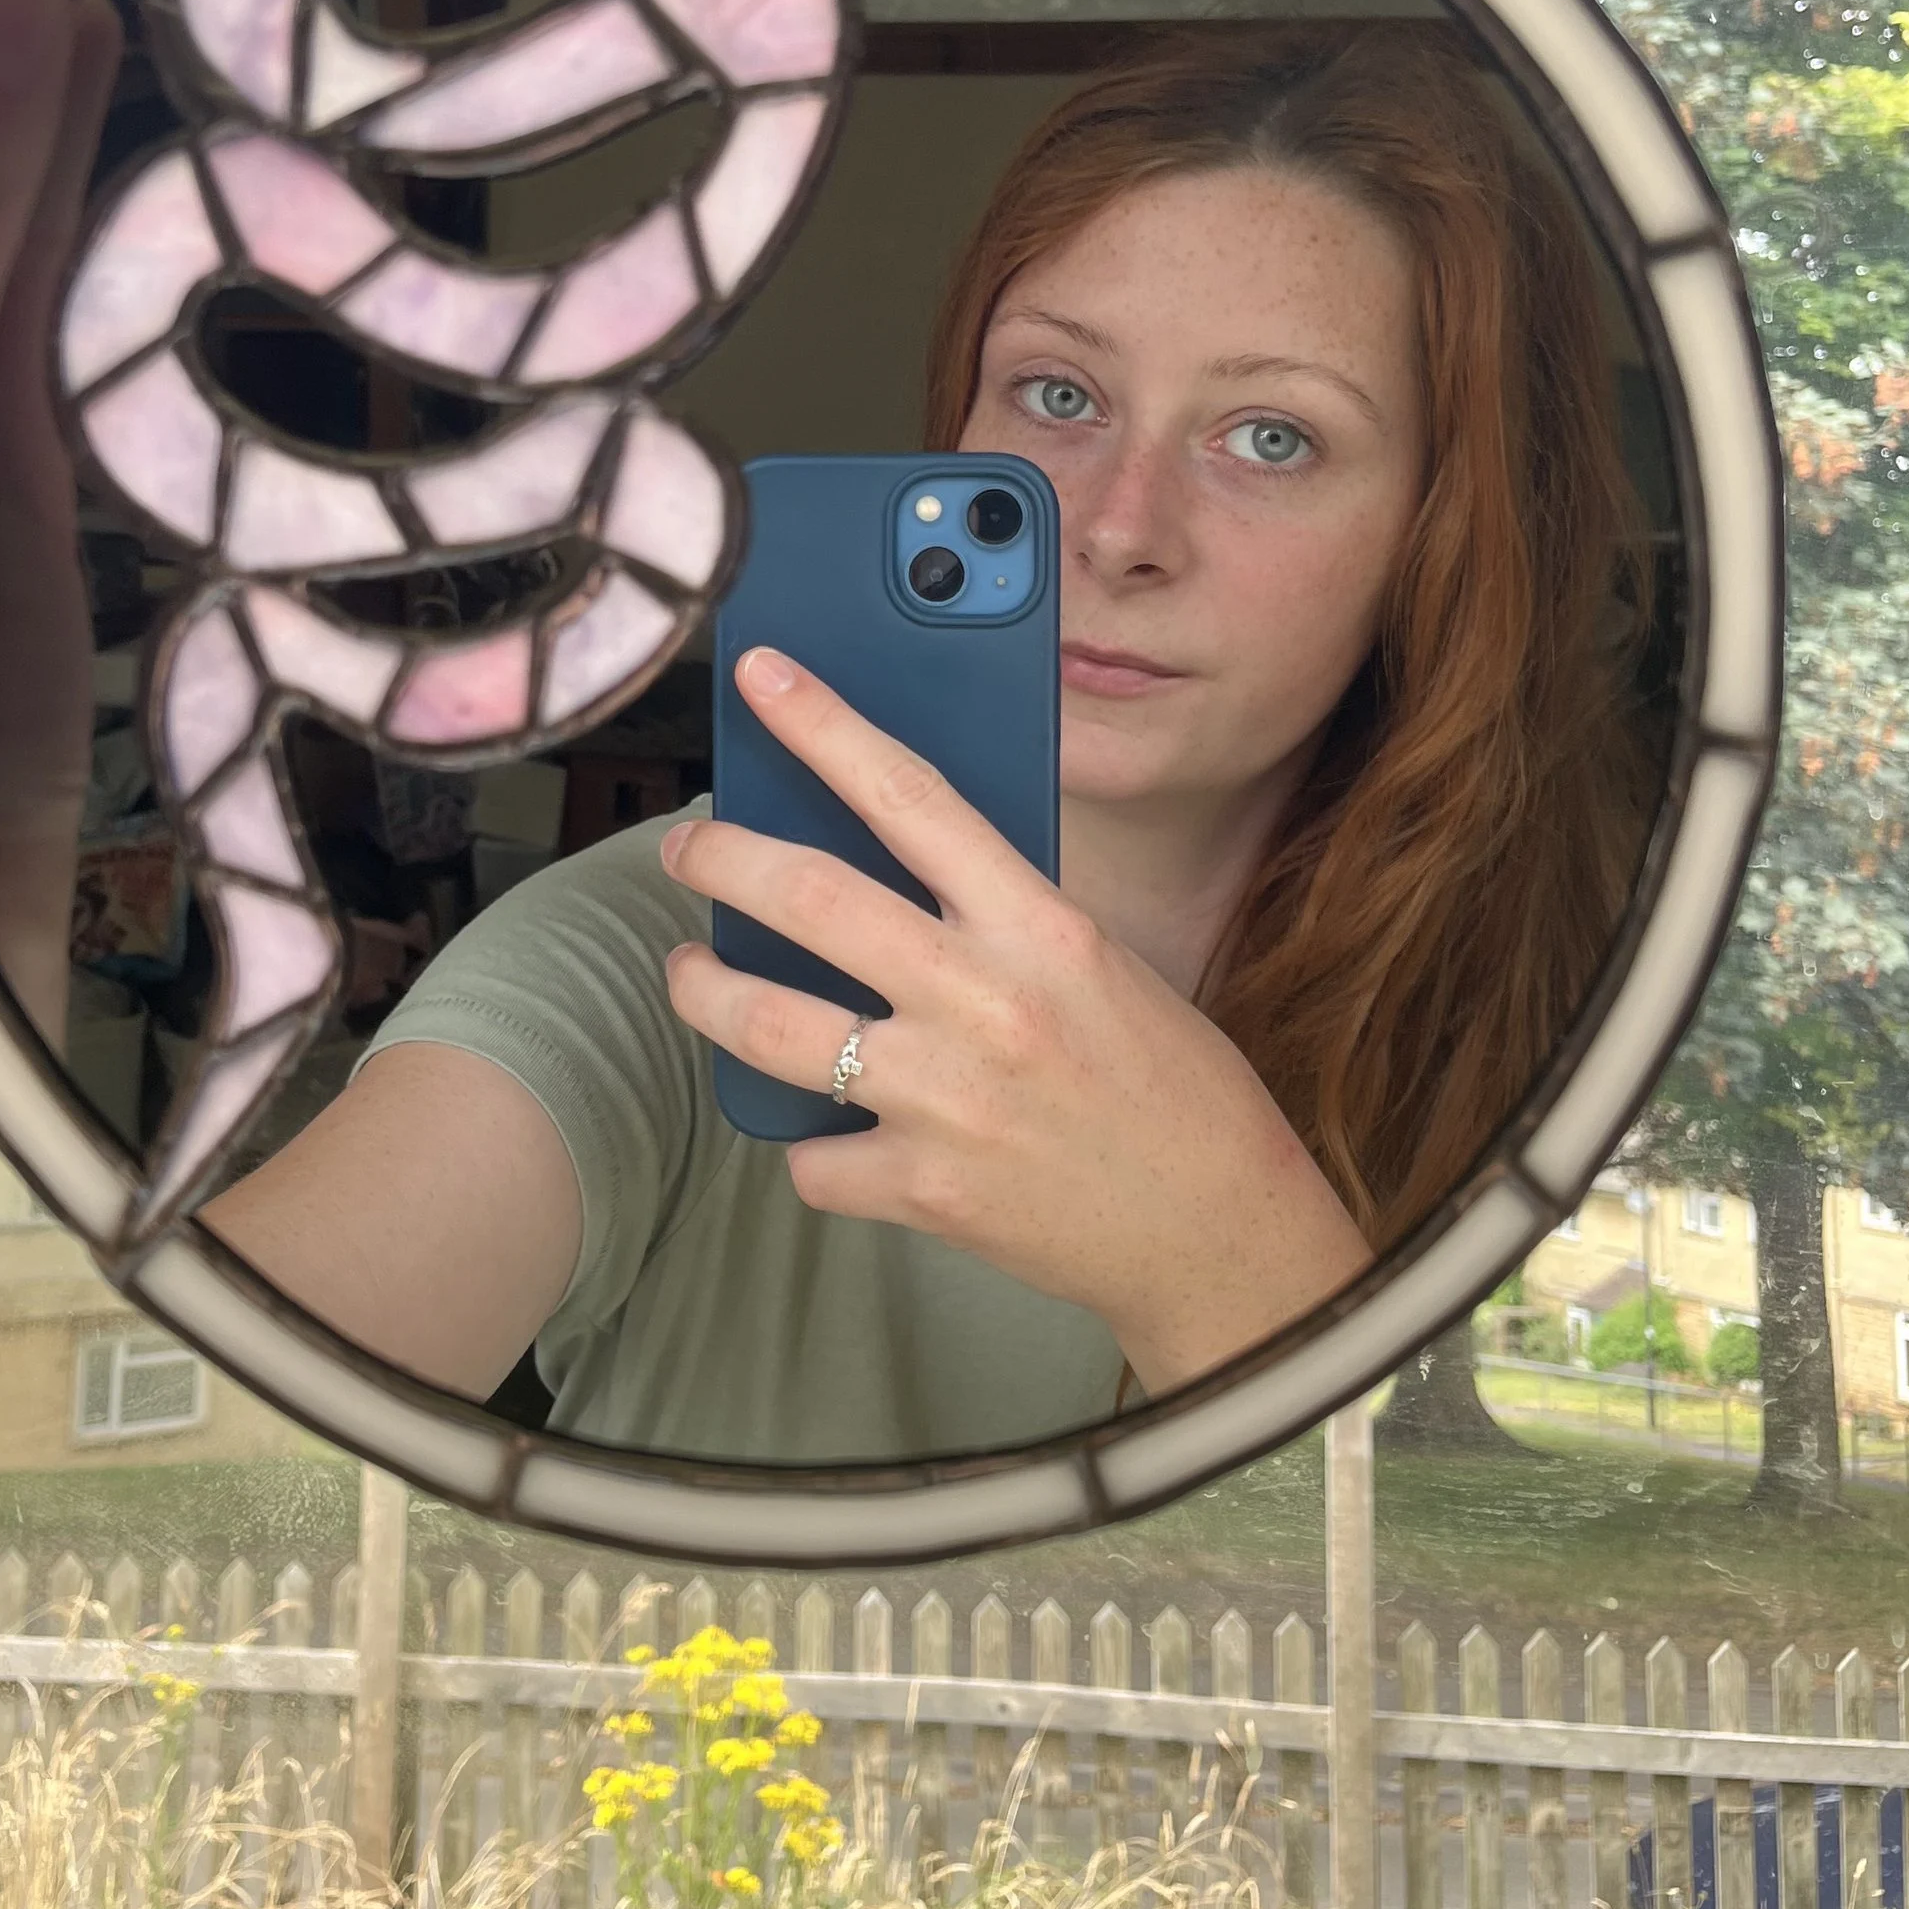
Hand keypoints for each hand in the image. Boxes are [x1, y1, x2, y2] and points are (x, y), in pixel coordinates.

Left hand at [660, 647, 1370, 1394]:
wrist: (1220, 1231)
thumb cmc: (1169, 1088)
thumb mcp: (1099, 965)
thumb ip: (1001, 916)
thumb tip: (888, 867)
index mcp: (1041, 926)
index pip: (908, 794)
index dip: (822, 725)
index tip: (761, 676)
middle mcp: (983, 1001)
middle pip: (808, 897)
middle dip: (720, 857)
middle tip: (688, 848)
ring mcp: (944, 1099)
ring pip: (770, 1026)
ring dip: (706, 991)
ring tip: (692, 975)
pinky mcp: (923, 1190)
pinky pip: (812, 1156)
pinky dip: (809, 1142)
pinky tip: (823, 1132)